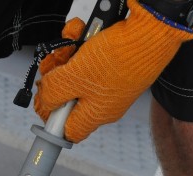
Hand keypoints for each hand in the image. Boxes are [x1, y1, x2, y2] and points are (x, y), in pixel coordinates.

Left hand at [34, 0, 192, 142]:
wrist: (152, 29)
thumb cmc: (120, 58)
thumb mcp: (75, 78)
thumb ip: (54, 92)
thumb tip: (44, 100)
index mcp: (96, 114)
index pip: (67, 129)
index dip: (50, 115)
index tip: (40, 99)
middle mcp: (103, 101)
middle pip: (67, 95)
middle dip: (56, 75)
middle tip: (55, 62)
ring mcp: (108, 80)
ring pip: (75, 71)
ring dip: (66, 53)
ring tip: (70, 41)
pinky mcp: (112, 60)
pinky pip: (88, 54)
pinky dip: (80, 41)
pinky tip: (81, 31)